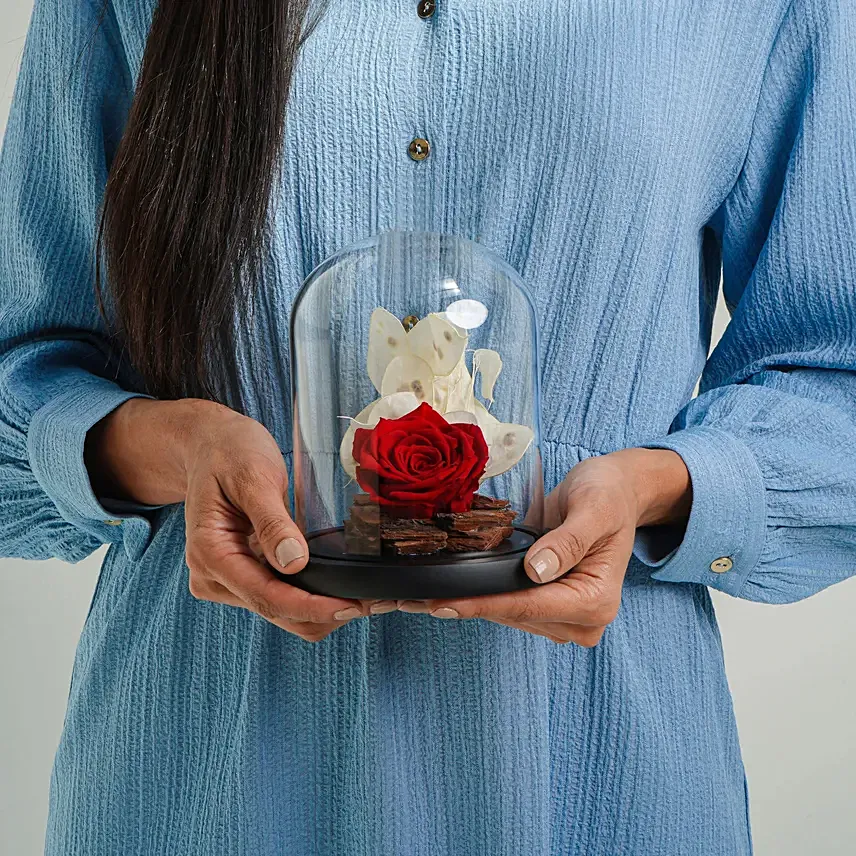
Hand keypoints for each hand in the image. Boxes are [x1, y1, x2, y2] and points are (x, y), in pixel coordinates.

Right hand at [86, 398, 384, 641]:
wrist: (210, 444)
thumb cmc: (229, 453)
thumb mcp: (254, 477)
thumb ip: (273, 522)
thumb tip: (295, 564)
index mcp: (210, 553)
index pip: (266, 596)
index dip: (311, 607)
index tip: (352, 605)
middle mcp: (213, 576)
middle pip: (276, 612)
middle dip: (325, 613)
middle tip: (376, 602)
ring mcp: (227, 580)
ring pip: (282, 613)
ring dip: (322, 609)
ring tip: (367, 596)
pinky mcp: (244, 575)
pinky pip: (281, 597)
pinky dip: (312, 597)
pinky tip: (342, 586)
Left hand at [397, 448, 691, 645]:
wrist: (616, 491)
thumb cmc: (608, 495)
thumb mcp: (593, 509)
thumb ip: (567, 541)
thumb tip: (535, 571)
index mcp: (595, 601)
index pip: (527, 605)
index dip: (483, 603)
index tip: (442, 602)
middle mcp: (580, 618)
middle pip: (511, 614)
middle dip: (463, 605)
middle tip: (407, 600)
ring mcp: (561, 614)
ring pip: (502, 613)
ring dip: (462, 603)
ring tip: (411, 598)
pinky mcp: (545, 603)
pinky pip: (505, 603)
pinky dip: (475, 595)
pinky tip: (440, 591)